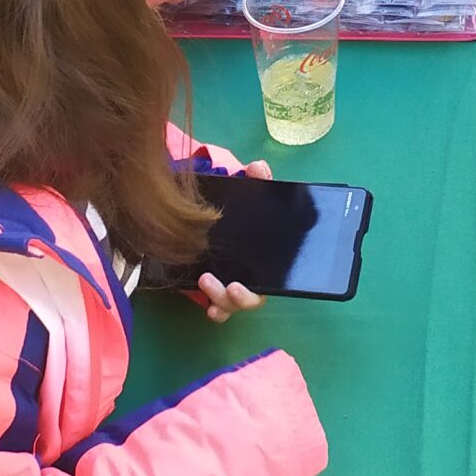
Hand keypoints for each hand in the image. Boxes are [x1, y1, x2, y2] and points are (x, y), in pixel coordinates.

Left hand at [195, 162, 271, 319]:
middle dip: (240, 298)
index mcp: (269, 262)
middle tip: (229, 286)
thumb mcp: (256, 195)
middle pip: (251, 300)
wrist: (232, 218)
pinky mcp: (220, 288)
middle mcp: (254, 278)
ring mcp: (235, 286)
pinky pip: (219, 306)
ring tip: (205, 281)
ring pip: (231, 304)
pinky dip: (215, 309)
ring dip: (220, 298)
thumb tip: (258, 166)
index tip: (238, 286)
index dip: (257, 291)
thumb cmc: (251, 212)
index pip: (270, 283)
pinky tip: (206, 307)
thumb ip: (260, 180)